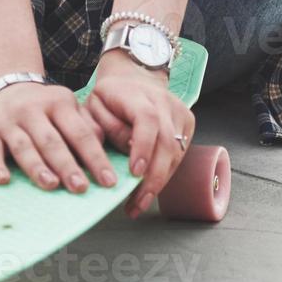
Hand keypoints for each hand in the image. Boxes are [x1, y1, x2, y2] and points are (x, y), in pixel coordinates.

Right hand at [0, 79, 118, 192]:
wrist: (4, 86)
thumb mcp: (67, 107)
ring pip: (24, 146)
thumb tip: (106, 147)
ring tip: (51, 184)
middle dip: (67, 165)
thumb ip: (86, 125)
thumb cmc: (43, 107)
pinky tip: (3, 180)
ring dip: (37, 167)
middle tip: (80, 187)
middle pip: (52, 141)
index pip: (80, 133)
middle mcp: (33, 110)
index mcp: (59, 104)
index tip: (108, 181)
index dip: (95, 158)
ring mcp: (9, 121)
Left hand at [83, 49, 194, 219]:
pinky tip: (151, 188)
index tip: (134, 173)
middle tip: (137, 203)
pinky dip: (166, 173)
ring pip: (176, 151)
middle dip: (153, 177)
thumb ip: (103, 127)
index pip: (147, 119)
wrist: (134, 78)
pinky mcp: (188, 122)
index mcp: (137, 94)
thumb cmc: (110, 97)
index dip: (143, 147)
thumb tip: (123, 154)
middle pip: (167, 141)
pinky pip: (180, 153)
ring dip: (159, 181)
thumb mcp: (94, 107)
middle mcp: (164, 101)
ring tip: (140, 203)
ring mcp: (180, 111)